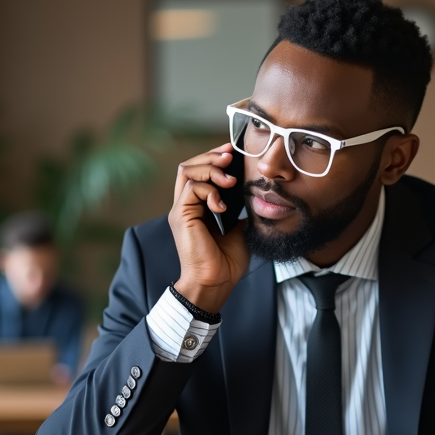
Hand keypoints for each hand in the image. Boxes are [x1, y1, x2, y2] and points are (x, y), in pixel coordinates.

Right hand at [169, 143, 249, 312]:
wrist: (217, 282)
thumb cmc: (226, 261)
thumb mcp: (239, 228)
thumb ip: (240, 209)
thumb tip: (253, 194)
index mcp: (198, 207)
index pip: (199, 172)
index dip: (214, 158)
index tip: (233, 152)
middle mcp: (187, 206)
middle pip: (190, 166)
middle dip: (211, 156)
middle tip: (230, 154)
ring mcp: (182, 210)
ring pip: (187, 172)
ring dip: (211, 169)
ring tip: (229, 179)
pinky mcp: (181, 217)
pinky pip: (191, 189)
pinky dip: (209, 191)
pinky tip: (223, 205)